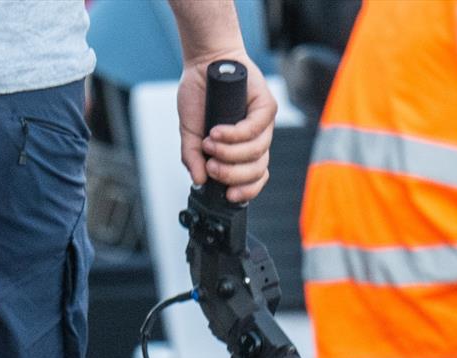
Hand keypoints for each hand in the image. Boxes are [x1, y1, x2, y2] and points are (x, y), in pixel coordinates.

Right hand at [176, 51, 276, 202]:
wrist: (204, 63)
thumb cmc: (200, 96)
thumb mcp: (190, 131)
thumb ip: (192, 156)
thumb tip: (198, 180)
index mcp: (243, 150)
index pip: (254, 178)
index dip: (246, 191)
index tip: (228, 195)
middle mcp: (257, 139)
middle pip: (257, 169)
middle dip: (232, 174)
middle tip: (211, 166)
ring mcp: (264, 124)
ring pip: (257, 152)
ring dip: (230, 153)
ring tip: (209, 143)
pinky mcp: (267, 107)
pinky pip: (255, 129)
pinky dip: (234, 134)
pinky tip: (217, 131)